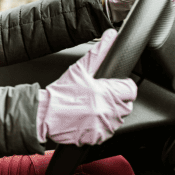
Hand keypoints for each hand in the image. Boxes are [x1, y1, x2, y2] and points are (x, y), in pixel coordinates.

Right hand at [36, 29, 137, 145]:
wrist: (44, 116)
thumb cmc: (60, 94)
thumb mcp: (80, 69)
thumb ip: (98, 52)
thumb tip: (110, 36)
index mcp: (107, 93)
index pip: (131, 89)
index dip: (122, 86)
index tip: (113, 86)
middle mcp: (108, 111)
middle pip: (126, 104)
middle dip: (115, 99)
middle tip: (98, 96)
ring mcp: (104, 126)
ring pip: (118, 118)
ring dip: (108, 113)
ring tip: (90, 107)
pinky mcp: (98, 138)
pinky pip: (107, 131)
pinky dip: (100, 126)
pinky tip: (87, 118)